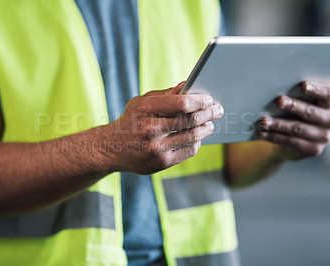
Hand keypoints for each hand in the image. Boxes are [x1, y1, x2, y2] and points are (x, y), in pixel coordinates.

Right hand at [105, 82, 222, 173]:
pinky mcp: (161, 163)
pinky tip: (197, 137)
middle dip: (209, 114)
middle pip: (190, 120)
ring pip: (193, 137)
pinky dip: (196, 142)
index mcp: (146, 110)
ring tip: (210, 123)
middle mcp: (151, 130)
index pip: (182, 104)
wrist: (111, 149)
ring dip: (206, 129)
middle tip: (218, 110)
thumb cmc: (132, 121)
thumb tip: (188, 86)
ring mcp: (156, 148)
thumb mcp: (142, 102)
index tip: (209, 99)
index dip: (200, 101)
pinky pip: (188, 151)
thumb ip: (166, 95)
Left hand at [259, 82, 329, 160]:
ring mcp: (323, 137)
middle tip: (279, 101)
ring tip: (263, 121)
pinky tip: (262, 133)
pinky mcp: (313, 149)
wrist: (295, 142)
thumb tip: (275, 91)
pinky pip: (291, 141)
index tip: (303, 85)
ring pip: (298, 128)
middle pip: (310, 112)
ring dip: (278, 124)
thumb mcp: (299, 104)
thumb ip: (295, 96)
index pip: (327, 94)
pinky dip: (274, 137)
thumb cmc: (294, 115)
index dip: (316, 89)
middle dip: (293, 106)